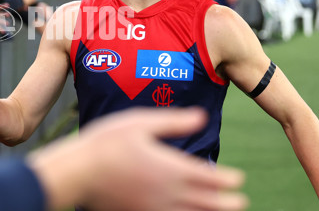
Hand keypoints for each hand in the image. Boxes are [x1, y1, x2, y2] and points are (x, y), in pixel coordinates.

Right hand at [29, 108, 247, 210]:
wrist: (78, 172)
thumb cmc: (107, 142)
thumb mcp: (141, 123)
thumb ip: (174, 122)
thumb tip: (202, 117)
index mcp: (172, 168)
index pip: (210, 177)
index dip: (227, 179)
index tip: (237, 179)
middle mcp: (168, 193)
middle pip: (207, 202)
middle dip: (226, 203)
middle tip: (240, 203)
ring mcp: (153, 208)